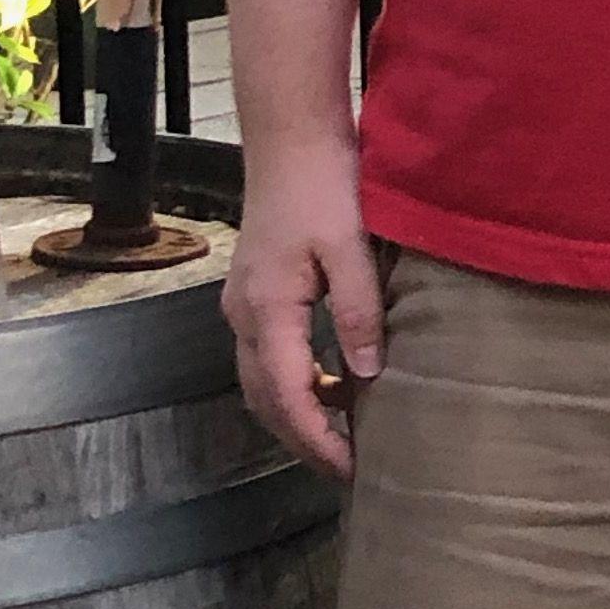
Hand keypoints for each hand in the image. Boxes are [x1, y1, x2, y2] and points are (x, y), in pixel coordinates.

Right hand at [224, 135, 385, 476]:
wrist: (291, 140)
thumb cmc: (323, 186)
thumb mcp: (351, 249)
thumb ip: (358, 313)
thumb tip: (367, 374)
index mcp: (267, 309)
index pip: (288, 397)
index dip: (317, 440)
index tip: (350, 468)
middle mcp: (244, 314)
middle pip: (266, 400)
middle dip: (303, 440)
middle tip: (348, 468)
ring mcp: (242, 305)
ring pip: (261, 382)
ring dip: (296, 414)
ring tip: (344, 436)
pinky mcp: (253, 294)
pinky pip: (267, 357)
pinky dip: (294, 383)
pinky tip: (333, 385)